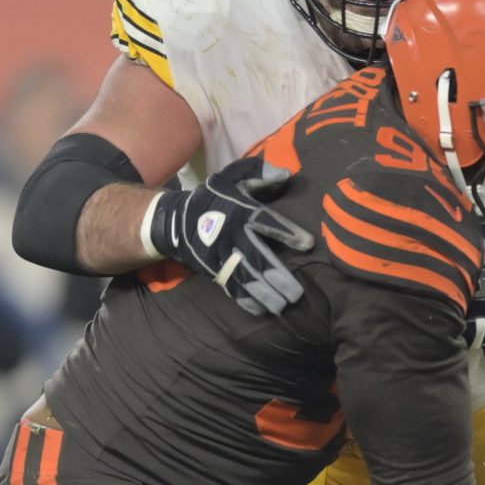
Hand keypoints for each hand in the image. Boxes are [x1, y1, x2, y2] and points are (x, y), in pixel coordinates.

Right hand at [148, 156, 314, 315]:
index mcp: (241, 213)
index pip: (267, 223)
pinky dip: (246, 301)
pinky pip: (232, 289)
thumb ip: (258, 173)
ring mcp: (222, 257)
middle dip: (278, 277)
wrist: (177, 220)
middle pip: (258, 259)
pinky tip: (262, 310)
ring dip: (265, 294)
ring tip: (284, 305)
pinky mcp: (215, 271)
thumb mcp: (233, 178)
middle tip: (297, 293)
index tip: (307, 244)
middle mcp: (233, 237)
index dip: (287, 232)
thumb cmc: (214, 199)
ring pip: (246, 279)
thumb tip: (286, 174)